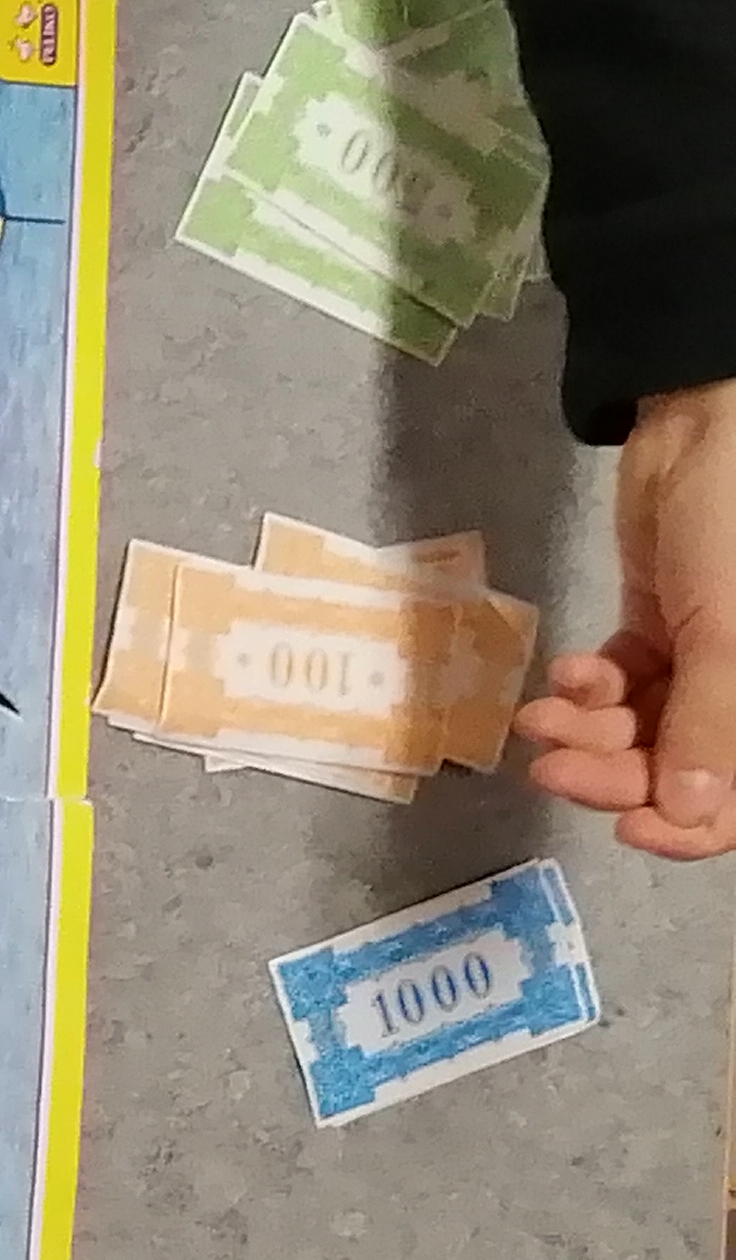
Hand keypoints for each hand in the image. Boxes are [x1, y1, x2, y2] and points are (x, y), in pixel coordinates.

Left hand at [521, 382, 735, 855]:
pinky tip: (569, 671)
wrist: (700, 429)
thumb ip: (709, 723)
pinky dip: (590, 687)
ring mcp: (705, 661)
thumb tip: (685, 815)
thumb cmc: (729, 526)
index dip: (690, 826)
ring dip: (587, 732)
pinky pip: (623, 685)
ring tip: (542, 716)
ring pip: (641, 731)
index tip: (628, 830)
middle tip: (552, 766)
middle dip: (612, 773)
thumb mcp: (728, 631)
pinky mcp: (661, 629)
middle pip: (677, 770)